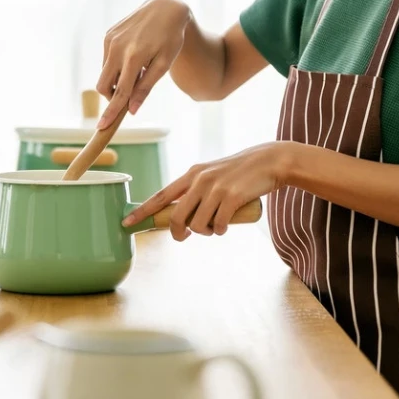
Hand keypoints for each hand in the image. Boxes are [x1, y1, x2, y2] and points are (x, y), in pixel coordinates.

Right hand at [96, 0, 190, 127]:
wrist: (165, 8)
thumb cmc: (170, 38)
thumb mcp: (164, 64)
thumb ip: (146, 86)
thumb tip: (132, 109)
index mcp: (134, 57)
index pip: (119, 92)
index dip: (111, 111)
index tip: (102, 127)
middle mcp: (117, 48)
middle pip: (103, 85)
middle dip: (112, 95)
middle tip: (131, 93)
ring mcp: (110, 40)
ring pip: (104, 73)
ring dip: (116, 79)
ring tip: (138, 68)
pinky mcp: (108, 34)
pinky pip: (106, 60)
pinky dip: (116, 66)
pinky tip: (133, 56)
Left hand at [122, 142, 286, 239]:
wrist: (270, 161)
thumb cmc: (240, 172)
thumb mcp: (213, 175)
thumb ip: (197, 190)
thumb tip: (183, 217)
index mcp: (192, 174)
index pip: (161, 195)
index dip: (143, 210)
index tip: (128, 222)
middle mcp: (200, 180)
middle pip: (177, 217)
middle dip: (178, 233)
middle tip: (186, 236)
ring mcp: (216, 188)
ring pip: (198, 224)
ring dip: (206, 232)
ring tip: (216, 225)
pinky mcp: (232, 198)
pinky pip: (218, 226)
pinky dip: (221, 230)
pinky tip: (226, 225)